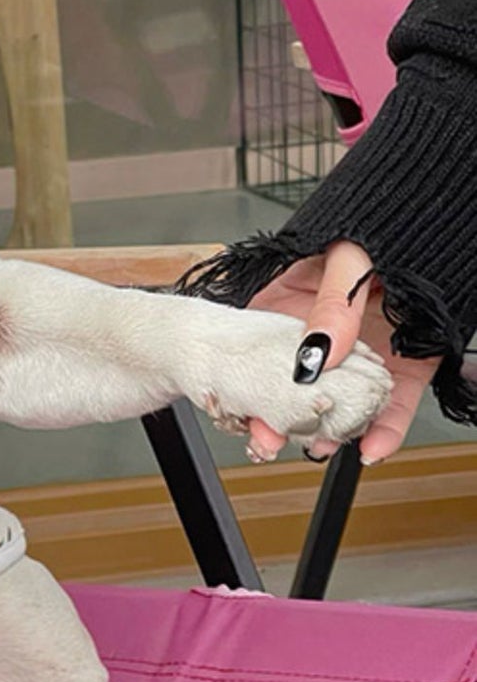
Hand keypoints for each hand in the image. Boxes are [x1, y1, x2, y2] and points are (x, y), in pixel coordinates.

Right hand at [244, 241, 437, 463]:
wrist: (440, 233)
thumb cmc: (381, 233)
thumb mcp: (347, 258)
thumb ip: (332, 303)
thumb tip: (317, 350)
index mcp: (291, 305)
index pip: (258, 349)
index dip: (245, 380)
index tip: (242, 405)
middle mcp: (324, 338)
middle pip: (294, 388)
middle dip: (279, 419)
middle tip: (268, 440)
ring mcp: (362, 359)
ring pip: (340, 406)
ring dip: (327, 434)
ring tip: (319, 447)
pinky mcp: (401, 372)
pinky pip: (392, 408)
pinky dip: (384, 433)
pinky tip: (373, 448)